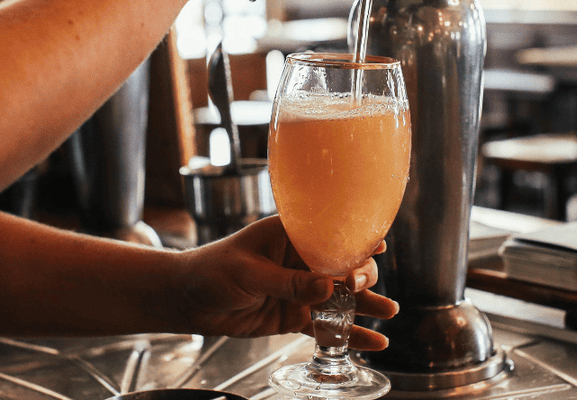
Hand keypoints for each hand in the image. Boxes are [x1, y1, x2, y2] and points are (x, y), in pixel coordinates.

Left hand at [169, 216, 397, 349]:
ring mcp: (300, 289)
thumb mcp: (248, 272)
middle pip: (343, 265)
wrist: (187, 300)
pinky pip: (326, 326)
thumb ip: (287, 282)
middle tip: (360, 286)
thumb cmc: (211, 271)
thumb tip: (326, 288)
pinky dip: (349, 335)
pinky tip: (373, 343)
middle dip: (360, 275)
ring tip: (389, 313)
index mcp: (290, 235)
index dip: (356, 239)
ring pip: (341, 297)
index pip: (330, 233)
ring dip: (365, 305)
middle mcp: (300, 260)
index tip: (377, 247)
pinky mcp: (294, 315)